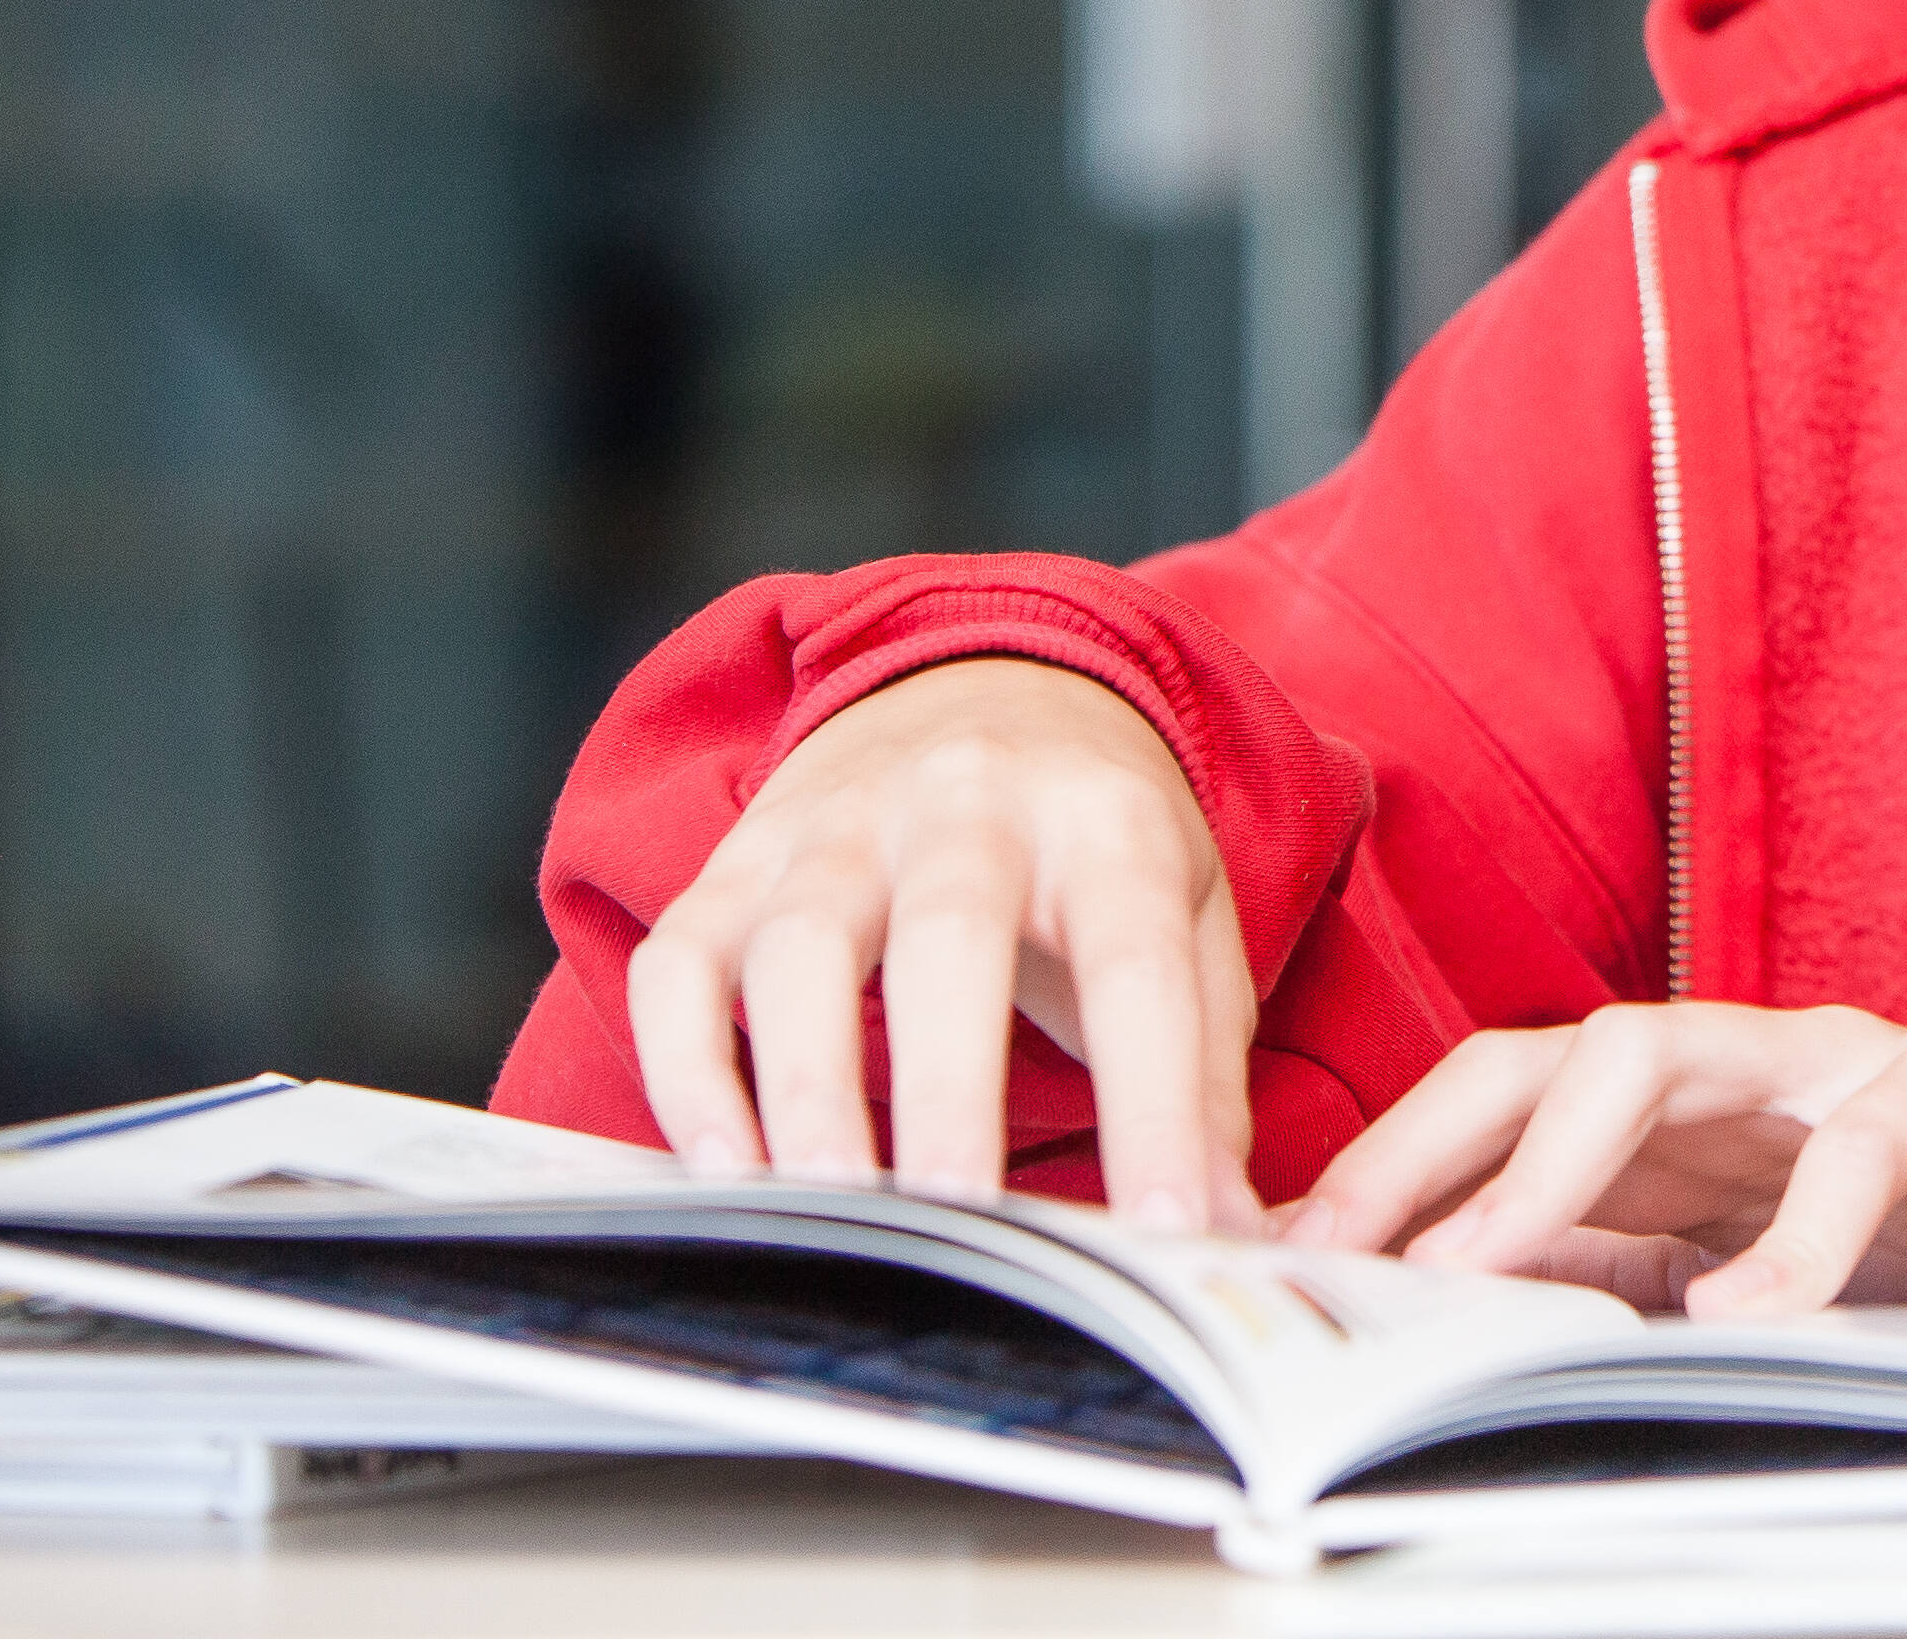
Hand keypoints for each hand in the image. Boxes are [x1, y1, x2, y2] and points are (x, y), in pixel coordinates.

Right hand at [621, 656, 1260, 1233]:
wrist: (983, 677)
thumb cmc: (1092, 834)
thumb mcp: (1189, 910)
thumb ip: (1208, 1069)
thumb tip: (1225, 1228)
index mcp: (1104, 822)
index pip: (1137, 965)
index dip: (1156, 1101)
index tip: (1167, 1227)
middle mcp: (967, 805)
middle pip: (951, 936)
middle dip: (952, 1083)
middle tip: (958, 1212)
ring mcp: (836, 828)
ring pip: (801, 948)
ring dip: (805, 1084)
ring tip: (832, 1204)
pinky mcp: (735, 865)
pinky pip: (681, 962)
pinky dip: (685, 1066)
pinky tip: (720, 1164)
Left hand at [1282, 1002, 1906, 1318]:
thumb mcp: (1735, 1274)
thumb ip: (1612, 1277)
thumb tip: (1447, 1321)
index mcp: (1670, 1115)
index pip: (1492, 1103)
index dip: (1381, 1168)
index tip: (1275, 1258)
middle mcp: (1734, 1067)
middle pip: (1541, 1054)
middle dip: (1419, 1147)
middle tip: (1330, 1256)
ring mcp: (1839, 1062)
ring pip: (1663, 1056)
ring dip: (1553, 1166)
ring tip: (1481, 1268)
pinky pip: (1866, 1142)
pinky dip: (1802, 1234)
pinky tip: (1748, 1315)